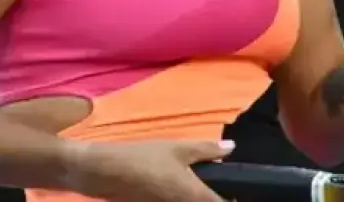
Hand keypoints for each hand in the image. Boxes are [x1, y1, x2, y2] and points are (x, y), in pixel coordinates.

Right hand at [75, 139, 233, 201]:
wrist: (107, 173)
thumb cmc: (146, 158)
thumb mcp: (179, 149)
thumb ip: (207, 150)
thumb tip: (231, 148)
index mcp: (196, 196)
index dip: (232, 200)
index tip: (236, 194)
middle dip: (212, 198)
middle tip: (215, 189)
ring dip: (196, 198)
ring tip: (194, 187)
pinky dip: (179, 200)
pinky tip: (174, 190)